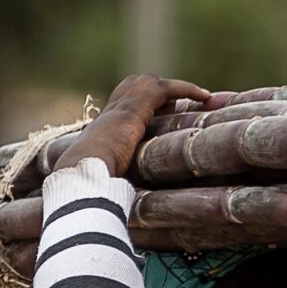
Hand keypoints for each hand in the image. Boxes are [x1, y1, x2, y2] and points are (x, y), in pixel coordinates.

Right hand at [56, 74, 207, 177]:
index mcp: (101, 128)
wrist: (81, 172)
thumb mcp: (102, 180)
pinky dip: (187, 89)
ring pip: (151, 83)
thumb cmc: (87, 186)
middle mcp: (110, 112)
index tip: (164, 112)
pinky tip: (205, 97)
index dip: (143, 105)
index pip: (123, 105)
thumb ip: (113, 182)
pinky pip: (166, 89)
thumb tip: (120, 204)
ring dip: (176, 88)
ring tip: (202, 98)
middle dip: (160, 91)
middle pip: (136, 86)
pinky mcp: (135, 106)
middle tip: (182, 104)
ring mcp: (121, 106)